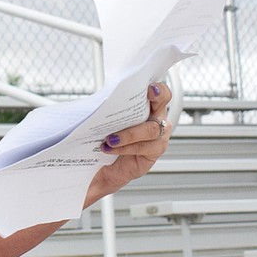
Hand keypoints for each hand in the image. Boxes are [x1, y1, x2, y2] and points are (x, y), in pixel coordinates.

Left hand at [86, 82, 171, 202]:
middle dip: (155, 98)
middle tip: (143, 98)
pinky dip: (125, 147)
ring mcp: (159, 136)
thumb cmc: (108, 140)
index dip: (158, 88)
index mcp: (147, 105)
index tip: (150, 87)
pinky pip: (143, 147)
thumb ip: (108, 109)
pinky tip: (110, 148)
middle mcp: (157, 118)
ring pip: (151, 129)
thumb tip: (94, 102)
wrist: (105, 169)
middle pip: (163, 103)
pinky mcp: (155, 152)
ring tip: (109, 139)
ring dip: (128, 134)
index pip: (159, 92)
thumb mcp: (107, 122)